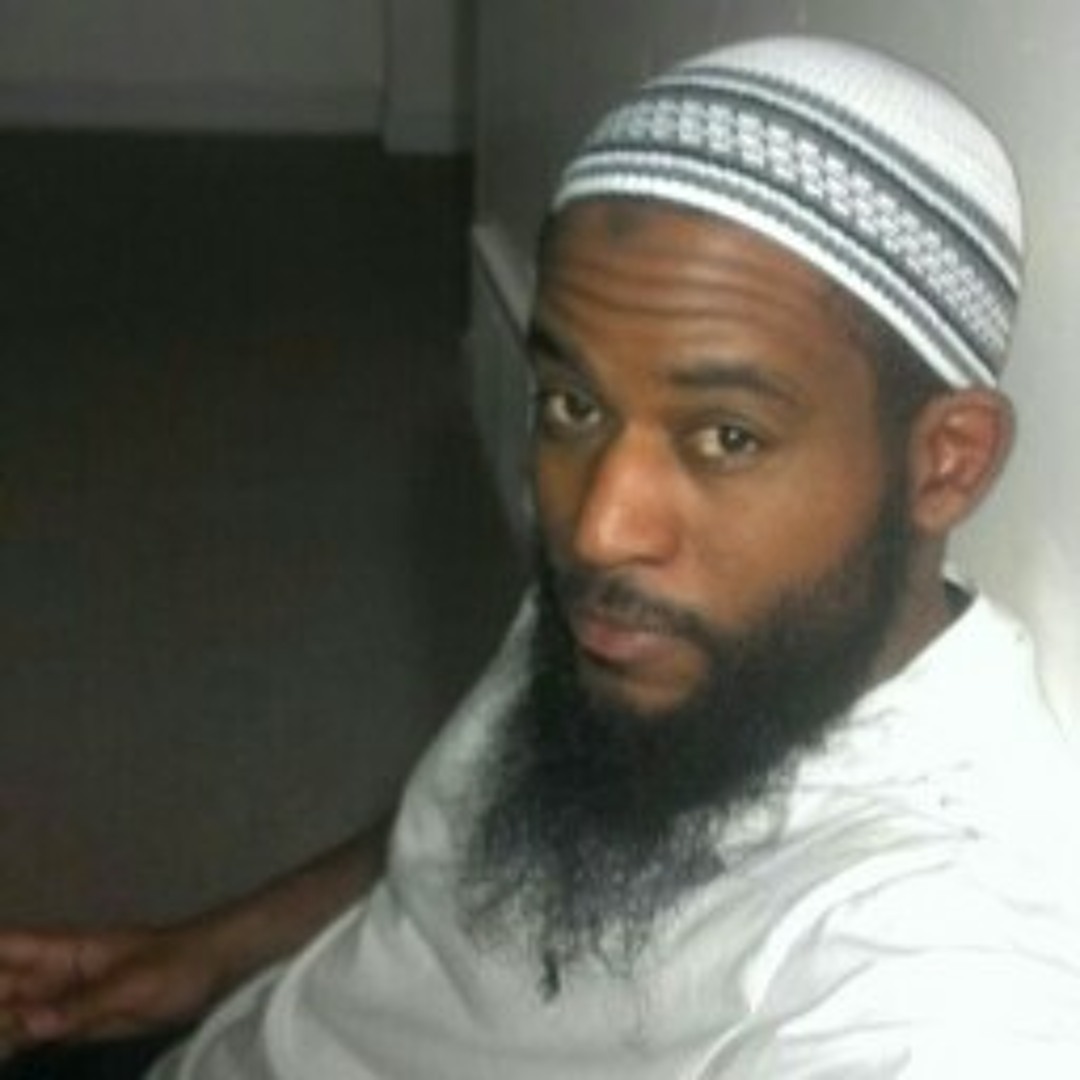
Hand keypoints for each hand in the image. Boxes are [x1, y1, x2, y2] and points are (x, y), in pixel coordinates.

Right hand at [0, 923, 223, 1046]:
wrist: (215, 972)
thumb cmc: (177, 965)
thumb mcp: (133, 985)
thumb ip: (82, 1005)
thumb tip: (25, 1024)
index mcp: (64, 951)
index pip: (6, 946)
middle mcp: (54, 974)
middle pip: (1, 985)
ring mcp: (64, 999)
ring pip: (11, 1013)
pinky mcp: (77, 1023)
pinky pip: (33, 1034)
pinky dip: (12, 1045)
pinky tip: (2, 1057)